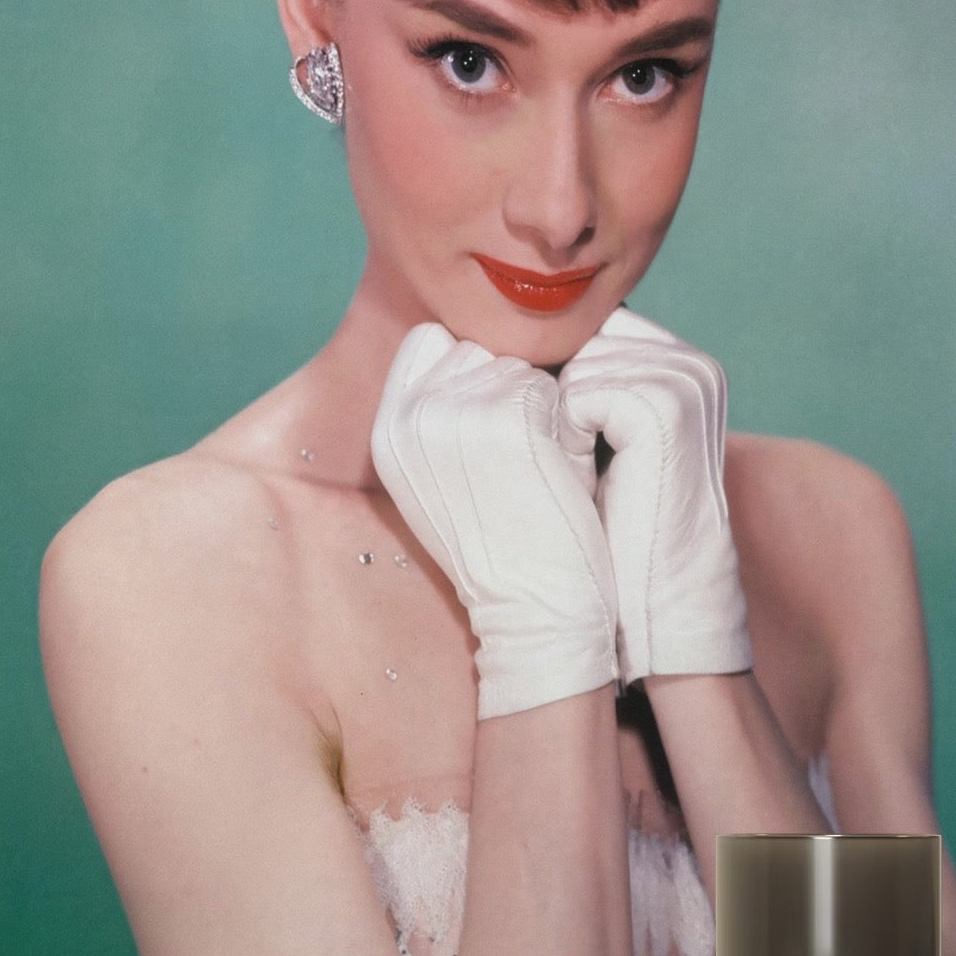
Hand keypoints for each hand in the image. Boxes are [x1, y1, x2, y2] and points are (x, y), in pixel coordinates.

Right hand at [370, 324, 618, 719]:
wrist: (533, 614)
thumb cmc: (502, 547)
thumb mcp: (438, 479)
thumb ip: (436, 411)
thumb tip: (467, 349)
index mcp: (386, 429)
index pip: (431, 342)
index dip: (473, 373)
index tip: (494, 429)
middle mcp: (411, 415)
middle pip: (477, 347)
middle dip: (509, 385)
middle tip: (519, 458)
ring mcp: (459, 412)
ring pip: (518, 362)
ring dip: (543, 403)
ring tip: (539, 469)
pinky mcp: (512, 417)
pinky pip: (555, 385)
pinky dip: (569, 422)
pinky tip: (562, 472)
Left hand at [558, 305, 750, 682]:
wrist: (656, 601)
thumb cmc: (611, 529)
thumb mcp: (591, 440)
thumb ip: (570, 381)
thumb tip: (492, 338)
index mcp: (677, 362)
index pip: (579, 328)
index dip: (543, 377)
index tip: (545, 436)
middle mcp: (688, 361)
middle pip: (572, 337)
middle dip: (548, 395)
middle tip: (571, 463)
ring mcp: (683, 379)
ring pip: (569, 365)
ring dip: (553, 421)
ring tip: (582, 476)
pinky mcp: (665, 406)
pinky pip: (577, 396)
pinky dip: (567, 440)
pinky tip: (588, 480)